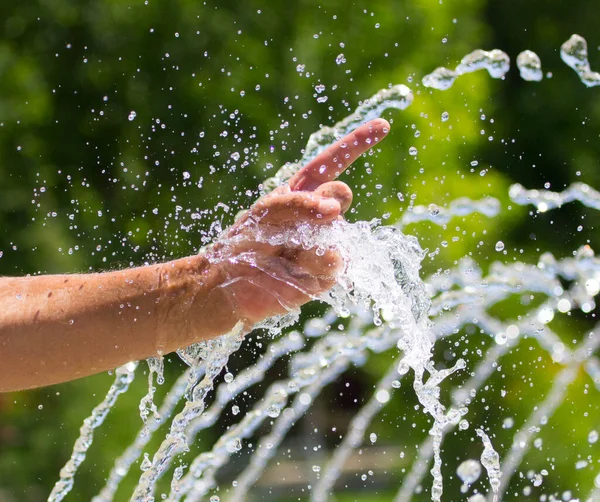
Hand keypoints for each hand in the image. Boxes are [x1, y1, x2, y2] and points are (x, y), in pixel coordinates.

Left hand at [208, 118, 390, 326]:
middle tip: (303, 216)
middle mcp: (318, 216)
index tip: (383, 126)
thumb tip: (336, 209)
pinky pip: (334, 259)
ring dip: (308, 237)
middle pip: (341, 194)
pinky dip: (312, 261)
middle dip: (326, 199)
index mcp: (302, 194)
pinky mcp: (327, 272)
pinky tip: (292, 268)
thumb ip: (299, 202)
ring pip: (338, 229)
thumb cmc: (244, 243)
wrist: (231, 286)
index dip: (356, 144)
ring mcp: (326, 243)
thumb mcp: (266, 211)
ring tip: (284, 251)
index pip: (332, 163)